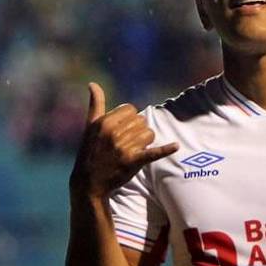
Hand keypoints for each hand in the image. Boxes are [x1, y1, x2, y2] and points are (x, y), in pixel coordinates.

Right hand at [69, 83, 177, 197]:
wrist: (89, 182)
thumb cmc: (90, 151)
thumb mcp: (90, 126)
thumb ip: (96, 103)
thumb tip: (93, 83)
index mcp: (104, 122)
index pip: (130, 109)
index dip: (129, 118)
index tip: (122, 129)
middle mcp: (114, 132)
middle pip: (141, 120)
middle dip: (137, 130)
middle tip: (126, 143)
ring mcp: (123, 147)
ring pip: (149, 134)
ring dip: (145, 142)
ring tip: (132, 150)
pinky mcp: (133, 161)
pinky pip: (153, 152)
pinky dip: (165, 150)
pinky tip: (176, 146)